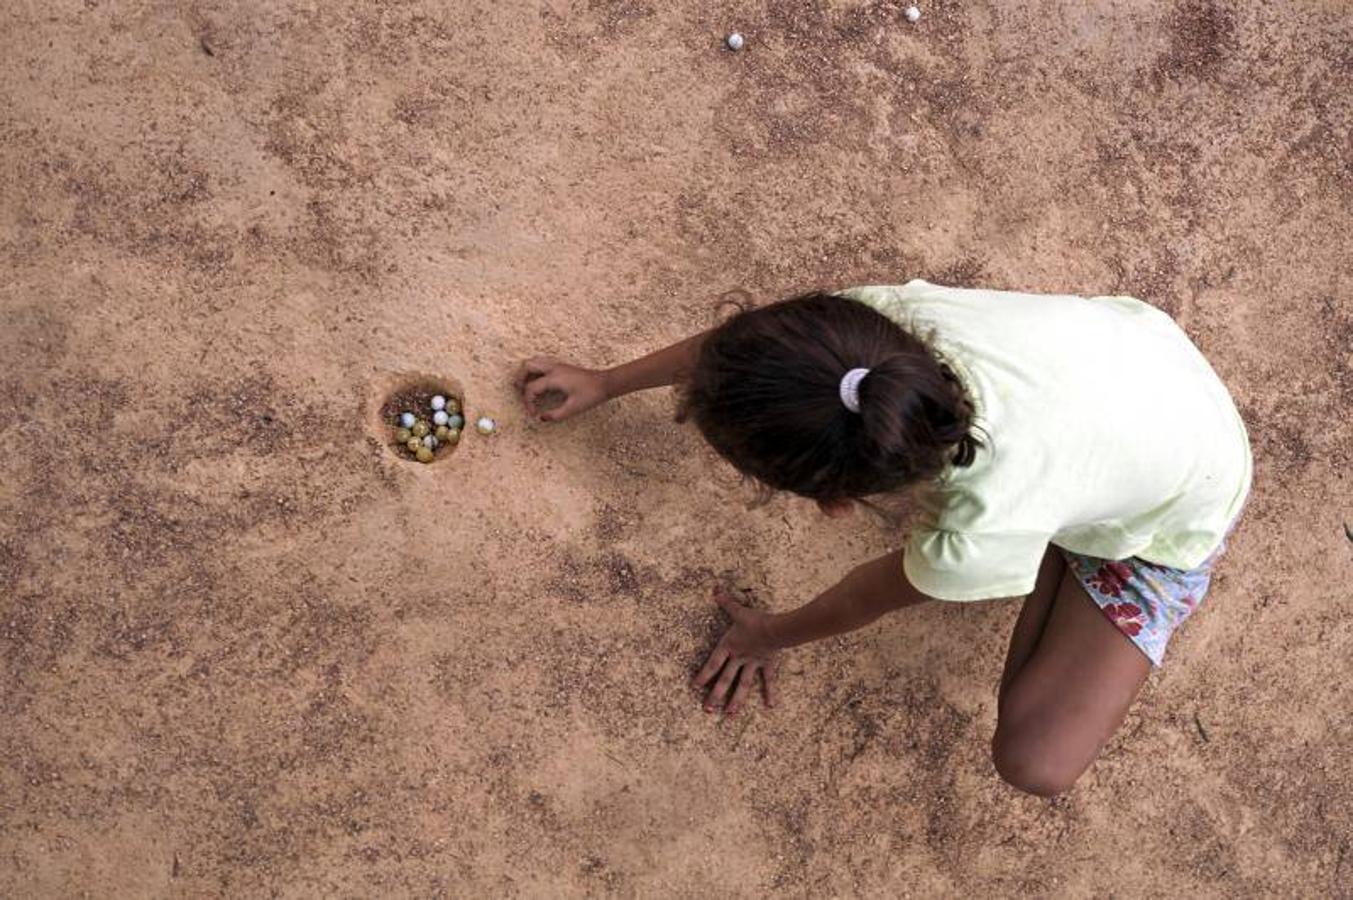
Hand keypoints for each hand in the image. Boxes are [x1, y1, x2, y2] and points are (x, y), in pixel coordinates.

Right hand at [514, 356, 609, 422]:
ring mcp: (557, 365)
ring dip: (525, 372)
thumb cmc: (591, 395)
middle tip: (519, 393)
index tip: (533, 414)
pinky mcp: (561, 366)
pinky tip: (538, 382)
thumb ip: (555, 415)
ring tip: (525, 386)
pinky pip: (541, 363)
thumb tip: (541, 418)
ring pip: (533, 361)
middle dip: (519, 379)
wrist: (605, 383)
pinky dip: (534, 370)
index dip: (528, 403)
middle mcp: (553, 368)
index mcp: (554, 378)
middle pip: (526, 366)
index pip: (531, 388)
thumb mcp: (573, 409)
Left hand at [693, 587, 779, 715]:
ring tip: (730, 714)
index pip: (712, 664)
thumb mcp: (738, 611)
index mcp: (729, 647)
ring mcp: (753, 664)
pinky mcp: (767, 664)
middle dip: (716, 695)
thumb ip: (725, 601)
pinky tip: (771, 705)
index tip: (695, 686)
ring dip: (737, 700)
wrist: (775, 628)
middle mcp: (739, 658)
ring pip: (743, 685)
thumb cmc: (755, 620)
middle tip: (708, 710)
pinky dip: (770, 692)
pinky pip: (768, 680)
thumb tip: (715, 588)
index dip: (703, 675)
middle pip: (725, 680)